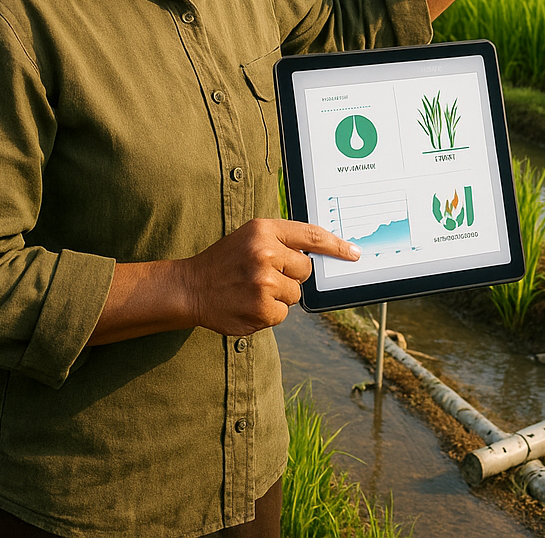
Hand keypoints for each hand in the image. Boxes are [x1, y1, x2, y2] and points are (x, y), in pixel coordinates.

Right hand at [181, 219, 358, 334]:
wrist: (190, 287)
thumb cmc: (226, 261)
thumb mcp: (252, 237)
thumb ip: (284, 241)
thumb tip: (322, 254)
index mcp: (265, 230)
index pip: (312, 236)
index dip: (336, 246)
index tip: (353, 253)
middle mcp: (265, 253)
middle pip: (306, 269)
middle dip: (292, 275)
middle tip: (265, 274)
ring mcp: (263, 283)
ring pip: (296, 294)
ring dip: (279, 296)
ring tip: (252, 289)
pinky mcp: (261, 310)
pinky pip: (283, 313)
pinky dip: (270, 313)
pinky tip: (249, 304)